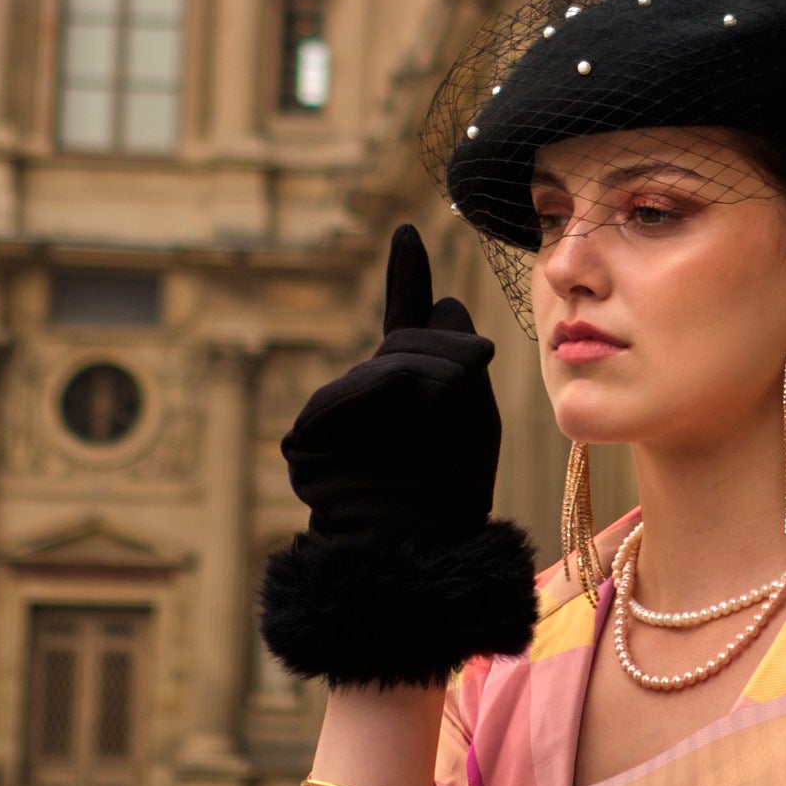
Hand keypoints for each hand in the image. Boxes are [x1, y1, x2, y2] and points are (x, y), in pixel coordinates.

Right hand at [281, 224, 502, 539]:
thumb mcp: (474, 418)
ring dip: (421, 371)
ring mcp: (332, 419)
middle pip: (403, 341)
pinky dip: (380, 392)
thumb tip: (444, 301)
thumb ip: (459, 359)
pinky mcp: (306, 441)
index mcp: (408, 396)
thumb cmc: (451, 492)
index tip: (406, 233)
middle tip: (479, 363)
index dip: (405, 279)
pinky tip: (405, 402)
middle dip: (443, 347)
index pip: (406, 326)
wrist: (422, 552)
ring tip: (449, 393)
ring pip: (379, 366)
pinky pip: (343, 396)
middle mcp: (367, 401)